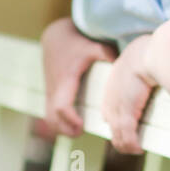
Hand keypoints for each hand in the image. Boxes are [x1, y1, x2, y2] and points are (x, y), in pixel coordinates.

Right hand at [41, 17, 116, 137]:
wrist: (55, 37)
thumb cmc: (76, 43)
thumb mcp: (91, 46)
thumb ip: (105, 54)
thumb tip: (120, 63)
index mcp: (65, 81)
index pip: (62, 106)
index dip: (70, 119)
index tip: (82, 126)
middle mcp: (54, 89)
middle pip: (52, 118)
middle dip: (65, 129)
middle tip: (81, 132)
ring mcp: (50, 92)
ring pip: (49, 118)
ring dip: (61, 128)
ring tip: (78, 131)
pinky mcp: (50, 93)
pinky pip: (49, 114)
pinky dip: (58, 122)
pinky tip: (73, 125)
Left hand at [102, 34, 156, 153]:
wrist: (148, 56)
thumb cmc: (151, 53)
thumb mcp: (142, 60)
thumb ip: (145, 68)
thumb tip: (164, 65)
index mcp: (112, 86)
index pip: (109, 111)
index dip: (118, 122)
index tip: (132, 127)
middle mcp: (110, 100)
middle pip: (112, 126)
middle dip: (122, 137)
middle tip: (136, 142)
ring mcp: (116, 110)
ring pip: (117, 136)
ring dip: (128, 145)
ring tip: (138, 148)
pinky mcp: (125, 117)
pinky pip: (127, 138)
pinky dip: (133, 146)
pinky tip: (140, 148)